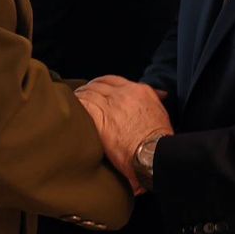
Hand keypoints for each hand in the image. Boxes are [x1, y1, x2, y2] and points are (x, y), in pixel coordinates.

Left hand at [75, 75, 172, 192]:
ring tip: (74, 102)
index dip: (101, 84)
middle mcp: (124, 93)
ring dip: (80, 97)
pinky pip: (83, 104)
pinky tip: (73, 109)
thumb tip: (160, 94)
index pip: (113, 80)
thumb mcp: (162, 113)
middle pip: (99, 84)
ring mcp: (111, 104)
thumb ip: (155, 100)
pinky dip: (77, 105)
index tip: (96, 90)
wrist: (155, 153)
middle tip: (81, 96)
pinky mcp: (100, 118)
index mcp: (139, 91)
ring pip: (89, 92)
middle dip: (89, 89)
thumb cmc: (160, 139)